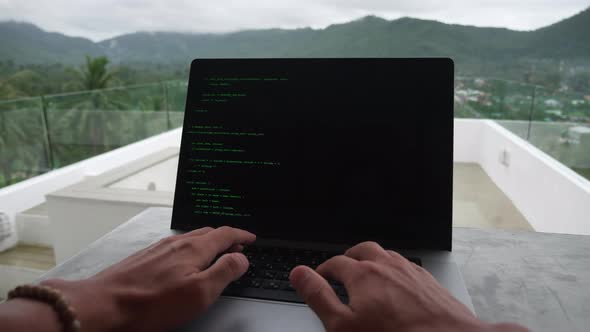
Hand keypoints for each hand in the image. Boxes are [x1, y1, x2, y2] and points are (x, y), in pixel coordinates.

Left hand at [41, 226, 255, 331]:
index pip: (225, 234)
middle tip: (237, 246)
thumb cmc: (151, 304)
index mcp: (194, 249)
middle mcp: (177, 243)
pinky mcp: (145, 257)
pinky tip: (184, 259)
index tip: (251, 238)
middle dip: (226, 237)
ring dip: (208, 242)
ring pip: (191, 238)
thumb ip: (224, 272)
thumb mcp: (199, 293)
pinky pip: (175, 245)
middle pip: (208, 233)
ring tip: (215, 251)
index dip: (241, 235)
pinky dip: (190, 247)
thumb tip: (241, 258)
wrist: (104, 305)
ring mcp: (159, 248)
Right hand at [290, 241, 528, 331]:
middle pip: (362, 250)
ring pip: (386, 255)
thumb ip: (318, 297)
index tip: (319, 278)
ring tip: (367, 274)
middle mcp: (386, 265)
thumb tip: (299, 274)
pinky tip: (396, 284)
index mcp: (362, 273)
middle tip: (341, 269)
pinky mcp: (428, 280)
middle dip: (348, 257)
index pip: (334, 263)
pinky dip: (394, 270)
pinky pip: (406, 266)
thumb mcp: (344, 325)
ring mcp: (409, 270)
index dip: (322, 270)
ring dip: (372, 260)